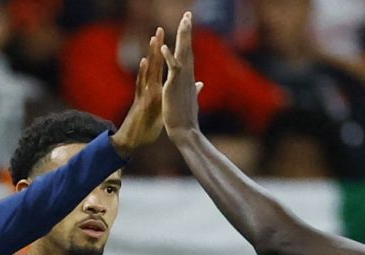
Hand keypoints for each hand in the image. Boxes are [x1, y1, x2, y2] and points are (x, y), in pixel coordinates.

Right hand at [111, 27, 166, 156]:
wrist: (132, 141)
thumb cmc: (146, 129)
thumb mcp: (161, 113)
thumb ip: (167, 102)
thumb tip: (170, 101)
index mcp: (155, 91)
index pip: (160, 69)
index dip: (163, 55)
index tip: (169, 40)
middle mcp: (149, 89)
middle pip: (153, 65)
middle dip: (157, 48)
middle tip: (160, 30)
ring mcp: (144, 94)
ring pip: (147, 71)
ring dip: (150, 55)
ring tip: (153, 39)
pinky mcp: (140, 102)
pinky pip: (141, 85)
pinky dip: (143, 73)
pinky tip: (145, 61)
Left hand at [161, 12, 203, 138]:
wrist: (185, 130)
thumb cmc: (186, 117)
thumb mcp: (190, 99)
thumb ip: (195, 89)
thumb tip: (200, 84)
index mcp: (187, 76)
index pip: (187, 52)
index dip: (186, 37)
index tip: (187, 22)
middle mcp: (186, 75)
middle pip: (187, 47)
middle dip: (187, 30)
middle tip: (188, 13)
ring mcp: (181, 79)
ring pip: (183, 53)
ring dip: (183, 37)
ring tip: (183, 21)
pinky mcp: (174, 86)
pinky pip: (172, 69)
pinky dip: (169, 57)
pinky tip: (164, 46)